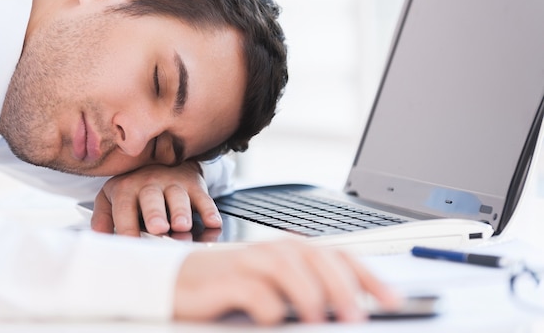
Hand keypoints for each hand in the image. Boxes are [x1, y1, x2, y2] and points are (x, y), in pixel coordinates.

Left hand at [90, 161, 221, 235]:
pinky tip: (213, 223)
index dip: (126, 225)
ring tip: (182, 227)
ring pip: (178, 197)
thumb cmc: (136, 188)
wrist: (164, 163)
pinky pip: (203, 198)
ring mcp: (173, 183)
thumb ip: (103, 216)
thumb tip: (98, 236)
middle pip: (152, 198)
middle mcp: (149, 183)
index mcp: (126, 188)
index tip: (129, 242)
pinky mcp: (194, 184)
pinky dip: (209, 211)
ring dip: (181, 212)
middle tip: (158, 228)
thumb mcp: (113, 196)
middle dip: (155, 213)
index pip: (124, 206)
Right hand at [174, 240, 400, 324]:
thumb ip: (307, 293)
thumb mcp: (275, 290)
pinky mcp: (223, 281)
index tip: (392, 300)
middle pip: (316, 257)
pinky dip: (268, 304)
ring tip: (319, 320)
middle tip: (356, 317)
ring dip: (309, 294)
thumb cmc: (231, 288)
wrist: (179, 283)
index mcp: (291, 251)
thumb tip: (348, 311)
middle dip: (342, 287)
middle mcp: (272, 251)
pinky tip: (274, 319)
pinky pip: (251, 288)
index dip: (367, 276)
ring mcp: (247, 262)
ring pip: (286, 266)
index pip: (337, 256)